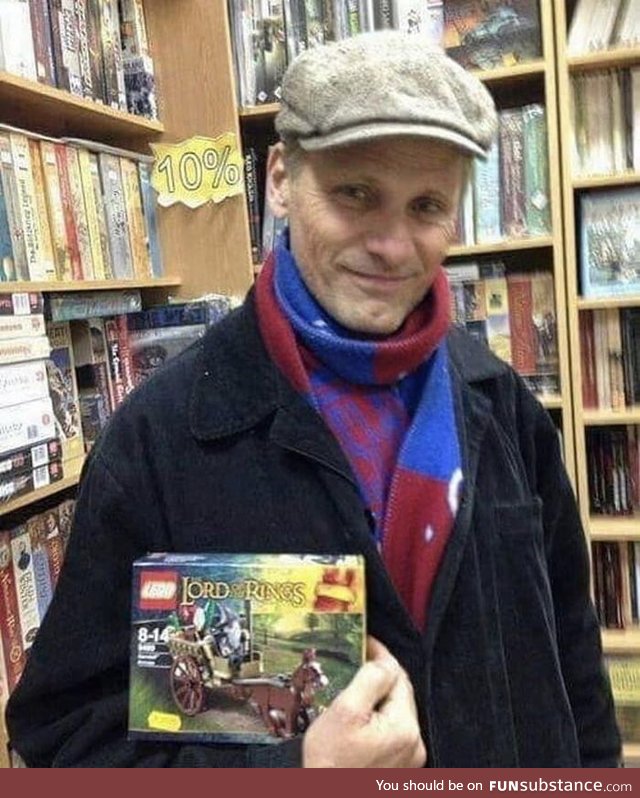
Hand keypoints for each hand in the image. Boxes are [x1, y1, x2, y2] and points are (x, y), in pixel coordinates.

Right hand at [303, 636, 426, 767]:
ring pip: (395, 712)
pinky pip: (391, 731)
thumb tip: (383, 661)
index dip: (380, 655)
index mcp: (404, 727)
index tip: (365, 642)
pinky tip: (359, 717)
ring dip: (378, 696)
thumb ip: (369, 681)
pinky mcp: (399, 770)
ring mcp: (408, 759)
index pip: (398, 676)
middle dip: (379, 675)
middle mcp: (413, 744)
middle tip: (356, 661)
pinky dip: (378, 718)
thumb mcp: (344, 712)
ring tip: (354, 688)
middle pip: (400, 693)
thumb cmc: (331, 768)